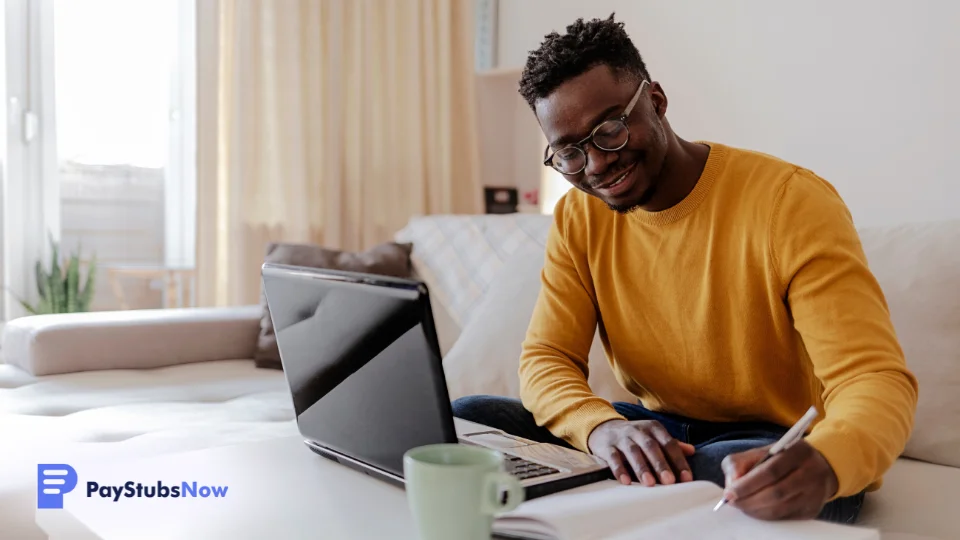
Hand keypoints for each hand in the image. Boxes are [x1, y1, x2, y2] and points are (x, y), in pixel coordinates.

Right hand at [587, 419, 695, 486]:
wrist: (602, 427)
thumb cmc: (634, 436)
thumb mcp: (653, 435)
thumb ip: (671, 444)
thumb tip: (692, 451)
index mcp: (653, 428)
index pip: (669, 443)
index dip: (678, 460)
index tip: (686, 478)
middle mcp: (638, 430)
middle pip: (651, 447)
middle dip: (661, 464)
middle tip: (669, 482)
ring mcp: (622, 438)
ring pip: (633, 451)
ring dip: (641, 468)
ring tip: (649, 483)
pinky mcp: (607, 446)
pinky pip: (613, 458)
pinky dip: (619, 469)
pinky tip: (626, 481)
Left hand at [721, 440, 838, 519]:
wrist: (818, 466)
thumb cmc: (782, 458)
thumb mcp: (761, 451)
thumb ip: (740, 462)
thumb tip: (731, 484)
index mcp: (797, 452)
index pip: (770, 471)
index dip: (747, 485)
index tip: (729, 493)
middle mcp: (811, 473)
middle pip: (776, 493)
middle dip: (749, 500)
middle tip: (732, 502)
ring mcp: (814, 494)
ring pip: (780, 508)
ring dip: (755, 510)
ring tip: (741, 505)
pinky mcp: (812, 510)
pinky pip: (784, 517)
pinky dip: (765, 516)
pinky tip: (756, 509)